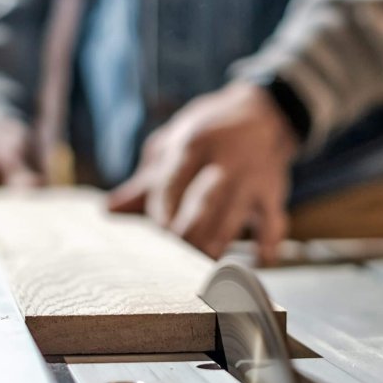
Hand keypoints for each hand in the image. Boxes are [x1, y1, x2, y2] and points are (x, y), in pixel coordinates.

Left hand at [108, 82, 297, 263]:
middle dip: (186, 236)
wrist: (265, 111)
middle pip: (202, 205)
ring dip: (216, 246)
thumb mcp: (174, 143)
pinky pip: (272, 223)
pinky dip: (267, 245)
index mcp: (194, 144)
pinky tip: (258, 263)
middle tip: (170, 263)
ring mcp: (252, 179)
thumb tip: (109, 210)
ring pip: (233, 218)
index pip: (172, 184)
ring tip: (200, 271)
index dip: (160, 213)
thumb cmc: (210, 131)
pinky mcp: (273, 193)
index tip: (154, 236)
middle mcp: (225, 161)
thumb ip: (145, 181)